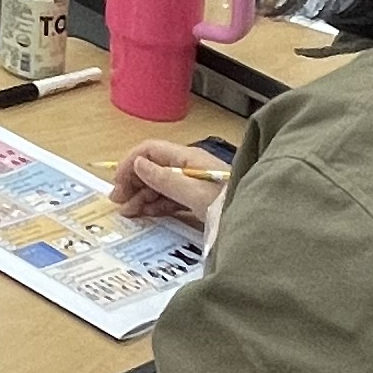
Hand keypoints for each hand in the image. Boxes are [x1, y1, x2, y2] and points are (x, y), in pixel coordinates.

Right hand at [106, 140, 225, 230]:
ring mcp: (193, 183)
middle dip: (133, 182)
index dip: (130, 163)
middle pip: (152, 168)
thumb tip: (138, 164)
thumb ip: (164, 179)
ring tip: (129, 212)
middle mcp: (188, 166)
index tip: (118, 183)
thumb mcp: (192, 192)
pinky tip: (146, 213)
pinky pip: (170, 198)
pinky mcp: (197, 199)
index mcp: (187, 158)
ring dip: (141, 195)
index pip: (150, 150)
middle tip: (118, 202)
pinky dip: (156, 204)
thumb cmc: (225, 202)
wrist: (254, 221)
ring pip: (159, 184)